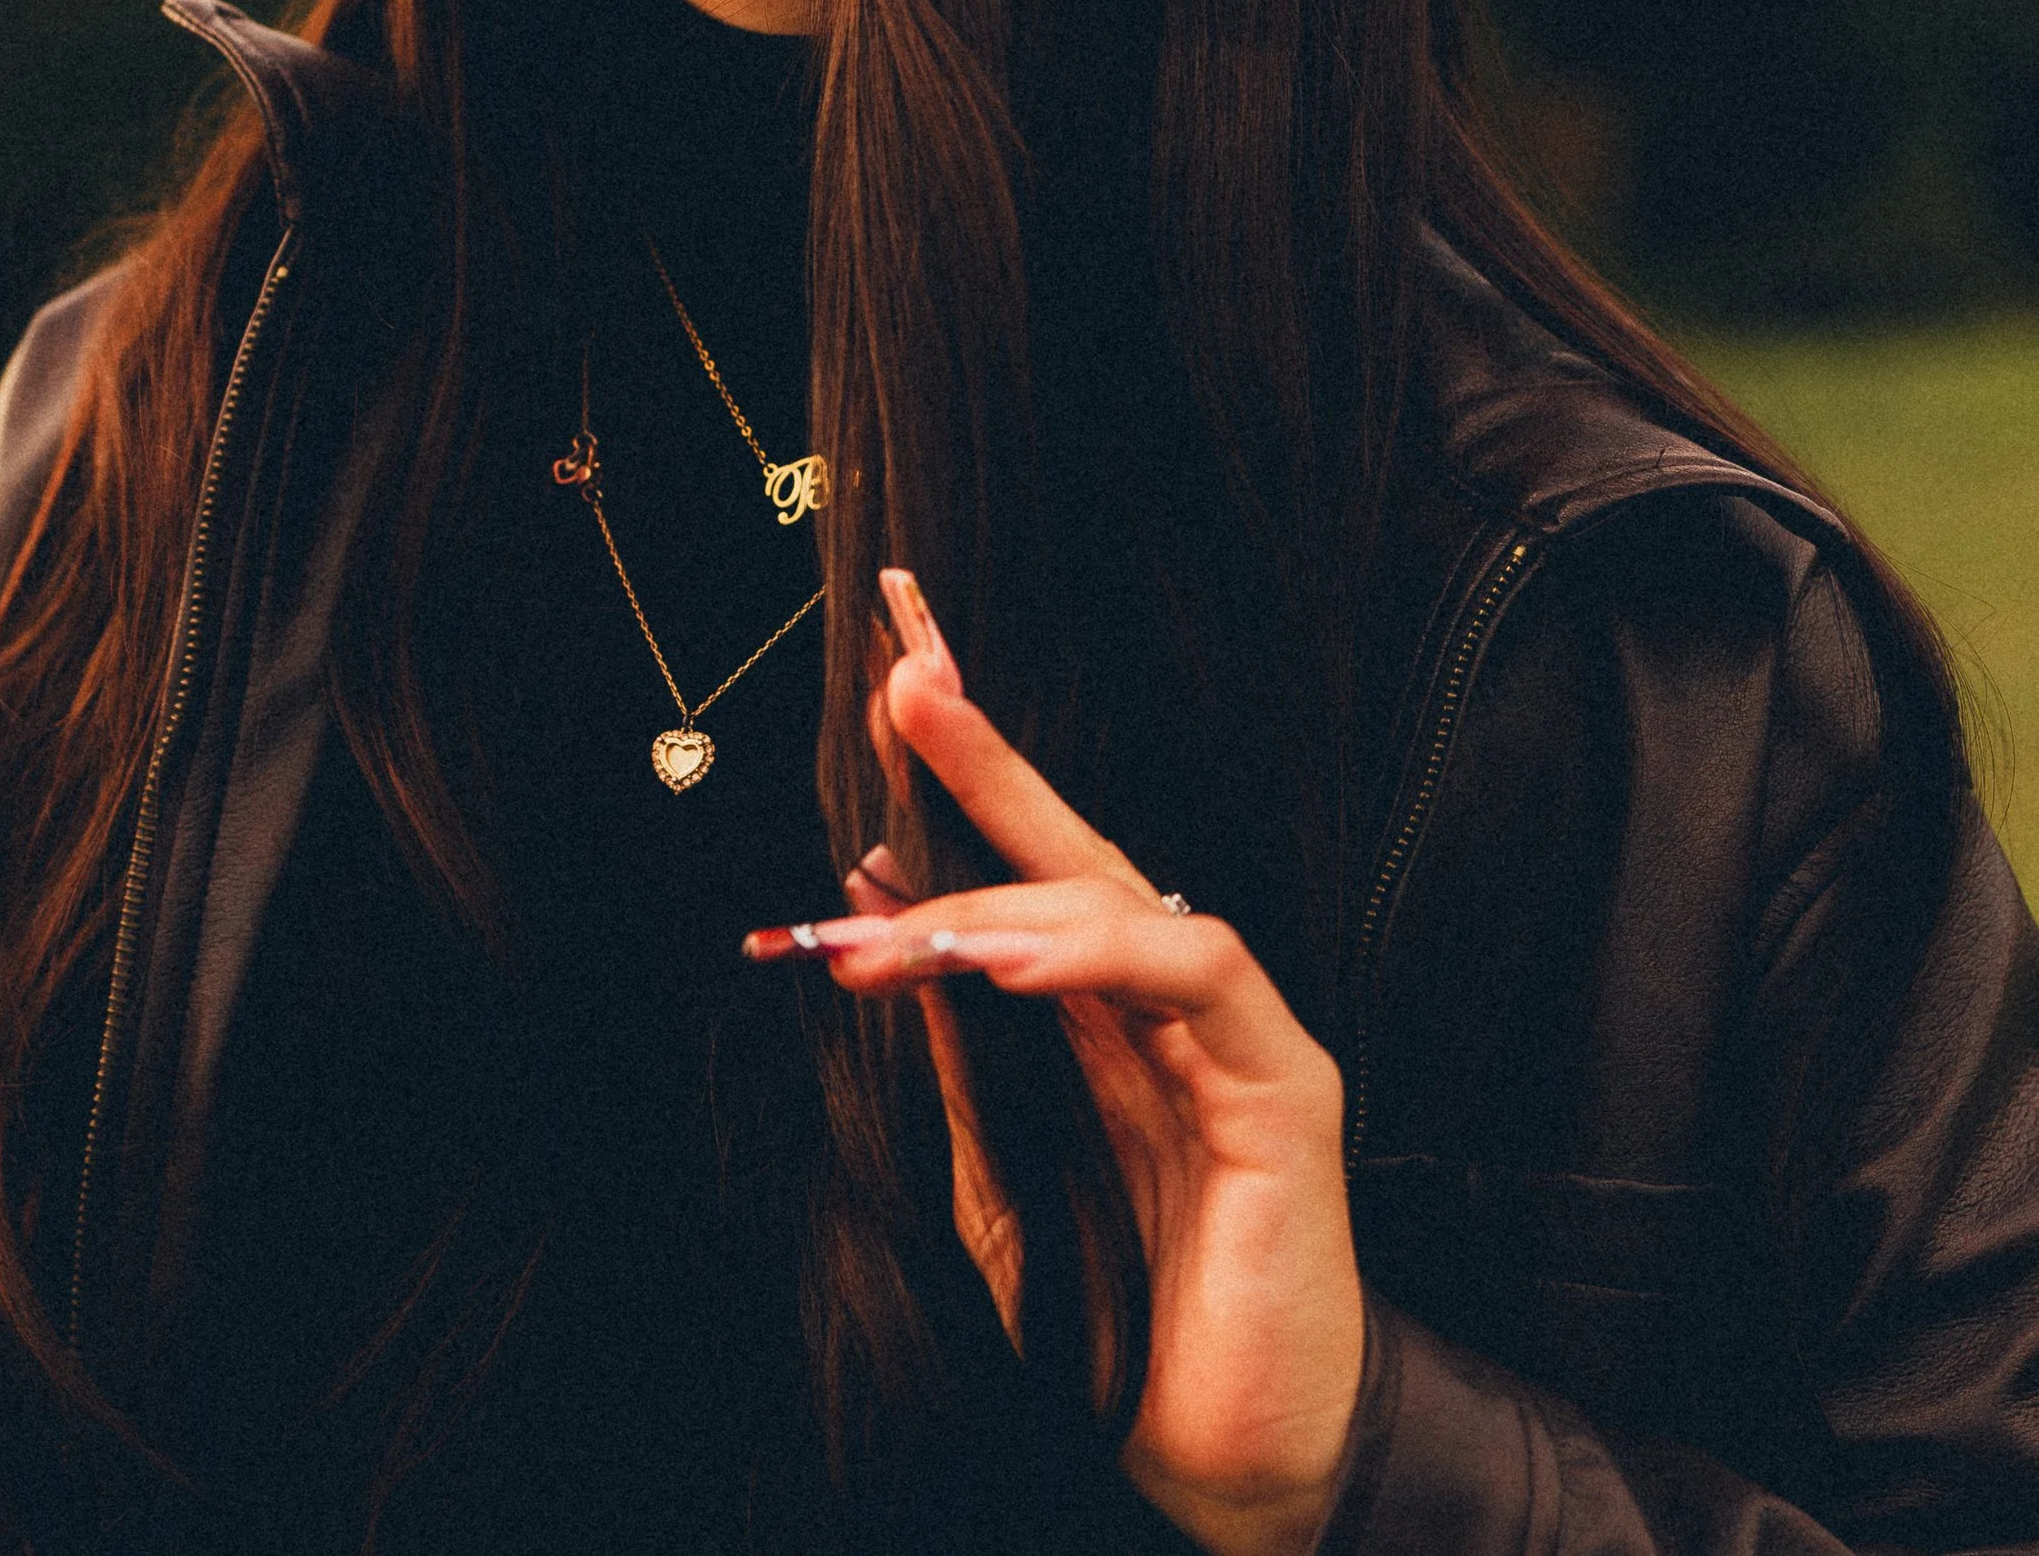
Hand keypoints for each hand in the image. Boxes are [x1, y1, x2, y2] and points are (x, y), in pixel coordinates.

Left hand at [767, 568, 1365, 1555]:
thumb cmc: (1120, 1334)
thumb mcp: (997, 1179)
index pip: (1031, 871)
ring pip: (1121, 903)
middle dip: (987, 763)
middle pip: (1077, 851)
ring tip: (897, 926)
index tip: (889, 693)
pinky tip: (1010, 966)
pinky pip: (1194, 974)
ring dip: (1000, 896)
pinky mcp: (1283, 1083)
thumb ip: (951, 1052)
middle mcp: (1170, 1006)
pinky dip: (1098, 955)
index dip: (969, 776)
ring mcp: (1234, 1033)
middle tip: (901, 689)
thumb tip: (872, 911)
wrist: (1232, 1466)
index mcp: (1103, 1022)